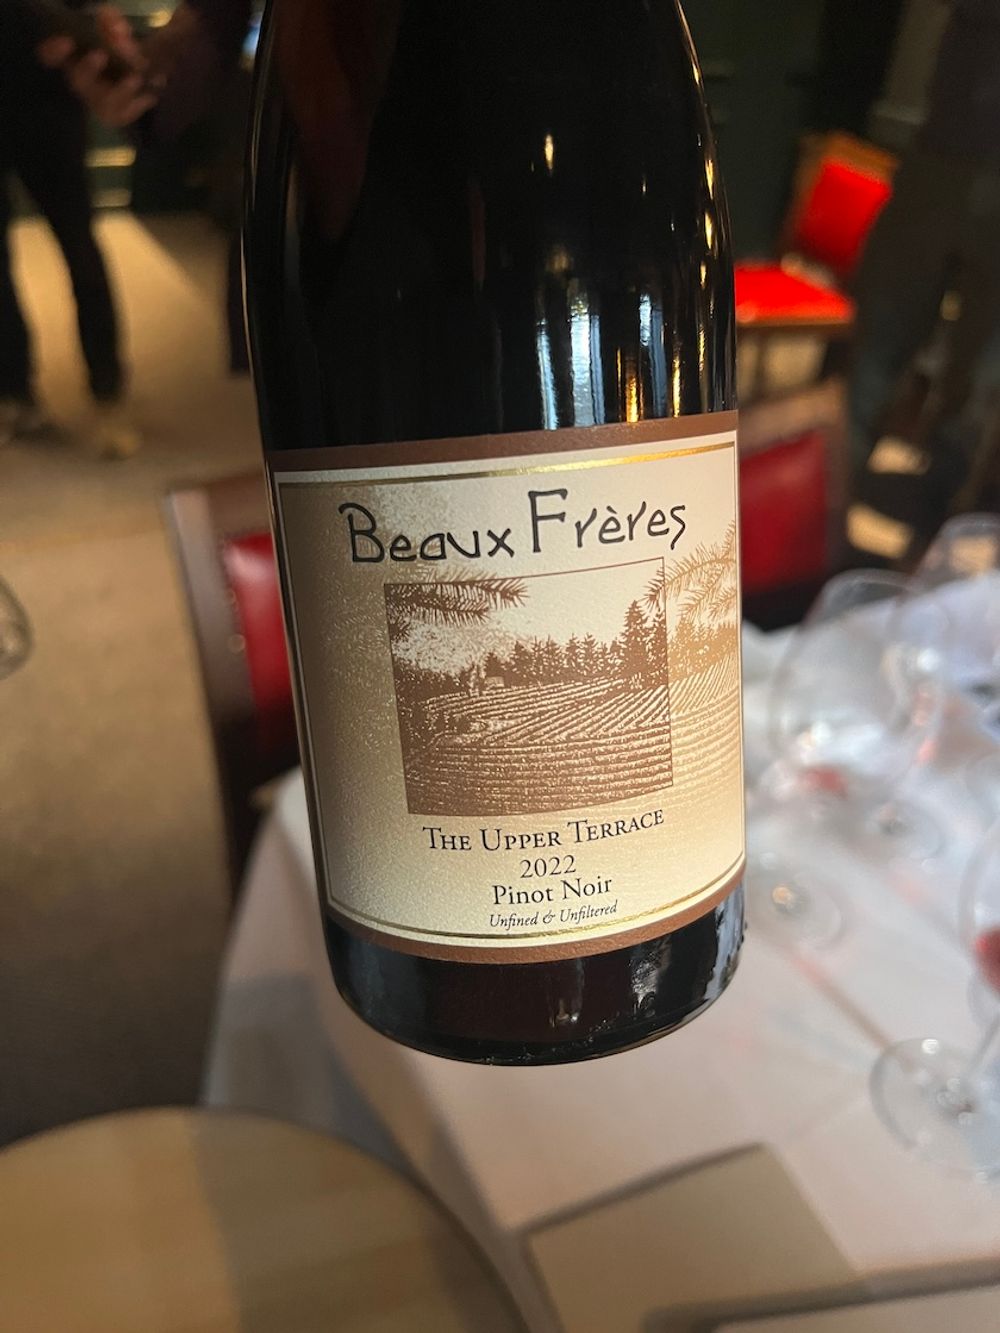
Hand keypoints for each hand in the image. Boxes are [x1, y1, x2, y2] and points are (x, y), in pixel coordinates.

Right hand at [38, 6, 160, 128]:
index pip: (49, 56)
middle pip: (78, 80)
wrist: (141, 75)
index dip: (53, 51)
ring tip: (136, 78)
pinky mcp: (118, 115)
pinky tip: (150, 95)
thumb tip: (111, 20)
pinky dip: (139, 104)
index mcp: (73, 59)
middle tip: (101, 54)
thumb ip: (111, 23)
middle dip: (88, 68)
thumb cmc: (119, 50)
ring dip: (120, 90)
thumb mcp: (114, 31)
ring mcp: (99, 103)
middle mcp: (82, 82)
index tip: (66, 40)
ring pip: (105, 102)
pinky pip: (126, 114)